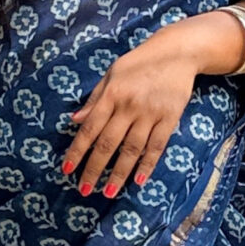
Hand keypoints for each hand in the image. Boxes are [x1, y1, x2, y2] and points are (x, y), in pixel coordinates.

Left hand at [62, 19, 203, 196]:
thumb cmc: (140, 63)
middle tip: (84, 189)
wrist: (177, 52)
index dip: (77, 151)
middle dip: (94, 169)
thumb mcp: (112, 74)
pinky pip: (157, 146)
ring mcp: (150, 113)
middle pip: (108, 143)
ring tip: (108, 193)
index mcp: (111, 94)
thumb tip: (74, 120)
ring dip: (119, 173)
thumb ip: (94, 99)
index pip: (90, 128)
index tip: (67, 170)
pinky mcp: (170, 118)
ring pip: (131, 149)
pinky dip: (147, 164)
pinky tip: (138, 181)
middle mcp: (129, 106)